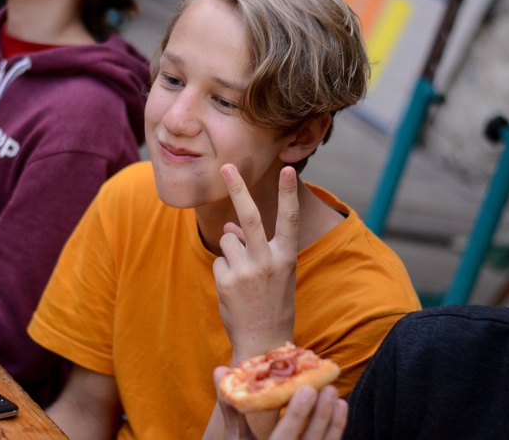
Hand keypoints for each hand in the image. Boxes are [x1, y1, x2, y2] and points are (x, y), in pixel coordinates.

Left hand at [213, 164, 297, 360]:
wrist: (263, 341)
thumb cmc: (272, 302)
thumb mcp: (274, 273)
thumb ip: (256, 247)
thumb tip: (230, 228)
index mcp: (286, 257)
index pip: (289, 219)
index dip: (288, 193)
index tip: (288, 169)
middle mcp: (267, 261)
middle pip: (248, 217)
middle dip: (237, 188)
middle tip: (226, 167)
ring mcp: (246, 271)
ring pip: (228, 241)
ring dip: (231, 252)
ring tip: (243, 278)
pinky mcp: (226, 280)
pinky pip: (219, 261)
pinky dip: (224, 270)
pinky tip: (234, 290)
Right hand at [215, 367, 347, 439]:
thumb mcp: (236, 438)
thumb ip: (232, 407)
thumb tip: (219, 370)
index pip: (284, 437)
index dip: (296, 414)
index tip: (306, 389)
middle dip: (319, 416)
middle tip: (327, 388)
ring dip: (332, 423)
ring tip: (336, 395)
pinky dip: (335, 430)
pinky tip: (339, 409)